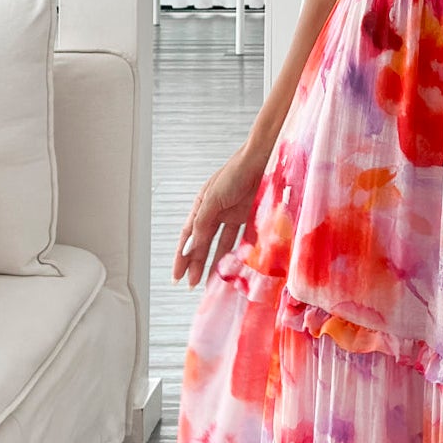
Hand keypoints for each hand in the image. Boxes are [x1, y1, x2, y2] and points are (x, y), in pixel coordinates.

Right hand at [172, 143, 267, 287]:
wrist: (265, 158)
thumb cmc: (236, 172)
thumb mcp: (213, 199)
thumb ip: (203, 223)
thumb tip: (193, 247)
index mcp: (202, 205)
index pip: (188, 236)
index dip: (182, 256)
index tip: (177, 276)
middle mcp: (216, 212)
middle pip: (204, 243)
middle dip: (197, 264)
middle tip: (194, 284)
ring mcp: (234, 215)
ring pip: (223, 245)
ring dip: (217, 262)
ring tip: (213, 282)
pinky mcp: (252, 217)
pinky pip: (243, 240)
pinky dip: (239, 253)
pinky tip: (237, 266)